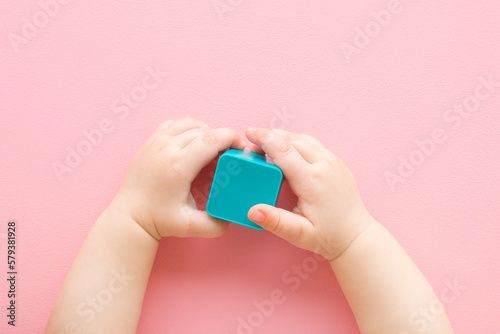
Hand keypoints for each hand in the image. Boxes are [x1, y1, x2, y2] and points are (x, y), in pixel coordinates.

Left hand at [110, 118, 244, 239]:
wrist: (130, 217)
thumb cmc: (159, 220)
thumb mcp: (191, 226)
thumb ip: (216, 224)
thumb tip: (233, 215)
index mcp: (178, 166)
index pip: (211, 139)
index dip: (231, 138)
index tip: (239, 147)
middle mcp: (166, 149)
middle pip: (203, 130)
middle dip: (221, 138)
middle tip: (228, 154)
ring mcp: (155, 143)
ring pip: (189, 123)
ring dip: (205, 131)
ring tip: (212, 148)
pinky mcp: (149, 142)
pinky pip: (174, 124)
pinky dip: (188, 128)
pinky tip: (193, 143)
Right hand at [245, 128, 373, 260]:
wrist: (356, 235)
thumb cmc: (328, 235)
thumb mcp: (298, 234)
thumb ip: (275, 222)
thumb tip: (252, 211)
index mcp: (312, 181)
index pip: (284, 150)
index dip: (264, 139)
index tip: (248, 133)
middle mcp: (324, 165)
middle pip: (292, 139)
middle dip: (270, 136)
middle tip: (251, 139)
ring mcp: (333, 162)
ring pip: (304, 139)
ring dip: (283, 137)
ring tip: (266, 143)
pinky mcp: (336, 163)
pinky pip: (314, 144)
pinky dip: (296, 142)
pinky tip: (286, 150)